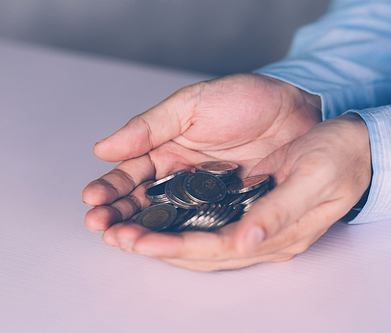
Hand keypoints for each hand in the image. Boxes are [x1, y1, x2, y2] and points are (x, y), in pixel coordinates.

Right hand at [82, 73, 323, 269]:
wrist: (297, 108)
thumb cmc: (245, 99)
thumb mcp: (191, 105)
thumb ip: (148, 127)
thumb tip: (103, 148)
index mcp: (166, 152)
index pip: (130, 175)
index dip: (110, 188)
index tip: (93, 200)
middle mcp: (181, 180)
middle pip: (143, 204)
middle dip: (119, 216)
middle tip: (102, 227)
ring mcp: (205, 199)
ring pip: (168, 220)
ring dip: (144, 232)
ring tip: (123, 240)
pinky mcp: (230, 212)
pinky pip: (204, 228)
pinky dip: (184, 237)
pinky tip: (164, 245)